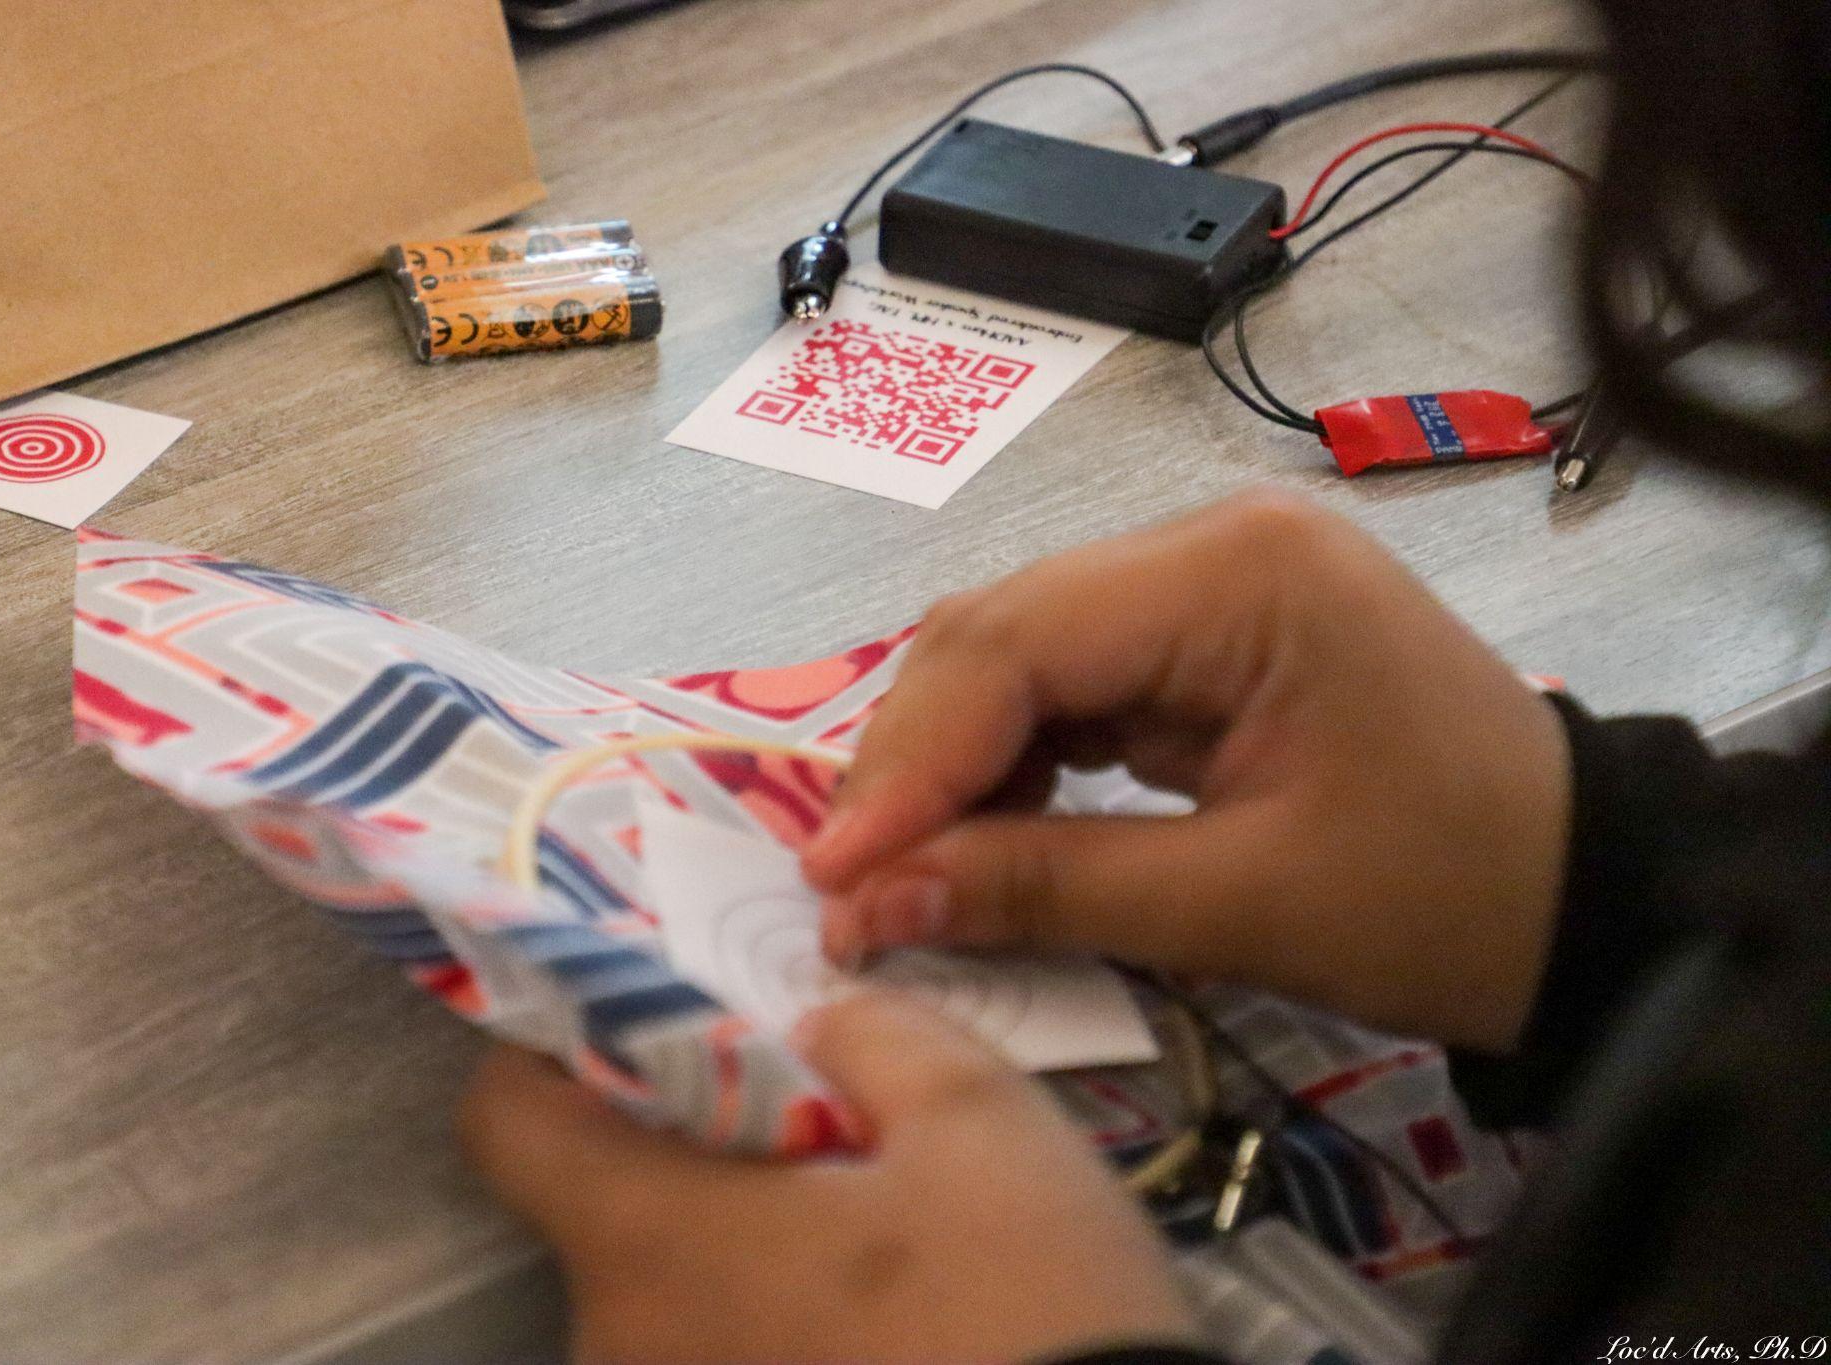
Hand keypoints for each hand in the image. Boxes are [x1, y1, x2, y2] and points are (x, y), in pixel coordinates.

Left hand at [458, 993, 1195, 1362]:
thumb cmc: (1024, 1302)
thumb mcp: (977, 1116)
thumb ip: (872, 1035)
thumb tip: (814, 1030)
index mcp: (649, 1239)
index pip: (505, 1124)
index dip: (561, 1056)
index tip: (653, 1031)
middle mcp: (621, 1346)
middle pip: (607, 1208)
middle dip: (699, 1150)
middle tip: (825, 1125)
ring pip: (674, 1292)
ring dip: (748, 1247)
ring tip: (885, 1236)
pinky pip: (721, 1355)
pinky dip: (774, 1322)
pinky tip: (889, 1318)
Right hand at [803, 490, 1571, 1051]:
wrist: (1595, 903)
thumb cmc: (1445, 900)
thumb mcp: (1238, 906)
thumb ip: (1041, 888)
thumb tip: (868, 905)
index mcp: (1239, 574)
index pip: (1017, 643)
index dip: (910, 761)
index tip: (836, 873)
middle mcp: (1213, 544)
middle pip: (1004, 631)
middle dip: (918, 759)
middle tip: (850, 882)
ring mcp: (1214, 584)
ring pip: (1023, 655)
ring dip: (956, 761)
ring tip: (907, 871)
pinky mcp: (1212, 637)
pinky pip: (1075, 687)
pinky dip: (1016, 763)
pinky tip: (988, 834)